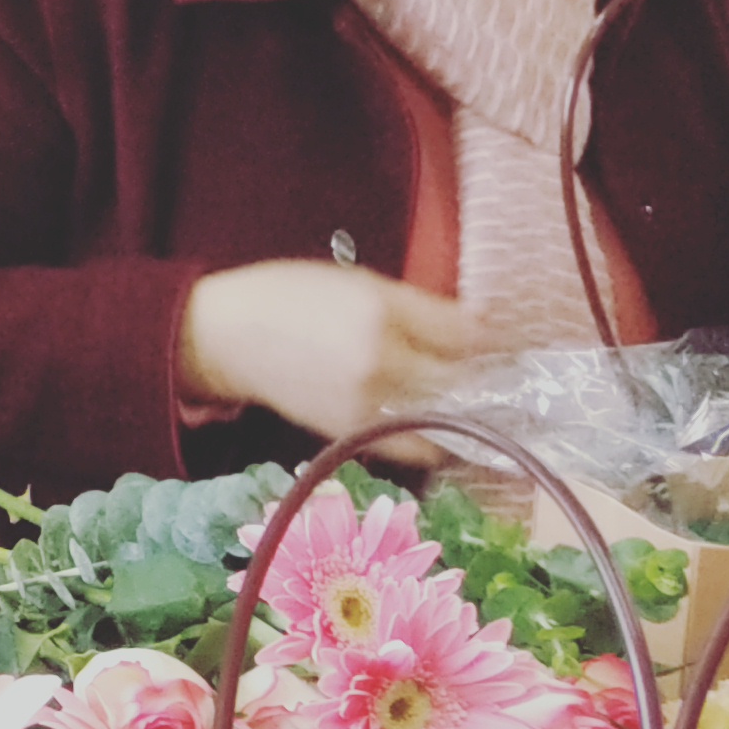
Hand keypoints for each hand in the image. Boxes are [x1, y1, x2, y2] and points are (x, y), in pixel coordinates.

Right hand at [179, 260, 504, 449]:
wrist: (225, 338)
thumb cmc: (289, 295)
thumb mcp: (358, 281)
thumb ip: (421, 305)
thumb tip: (483, 326)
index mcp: (381, 316)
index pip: (466, 336)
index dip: (492, 338)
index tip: (502, 339)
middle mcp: (380, 366)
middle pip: (462, 381)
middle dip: (485, 377)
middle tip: (497, 372)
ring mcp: (369, 406)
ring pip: (446, 418)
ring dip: (467, 411)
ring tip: (470, 398)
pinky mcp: (357, 434)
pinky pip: (419, 447)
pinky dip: (438, 438)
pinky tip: (440, 424)